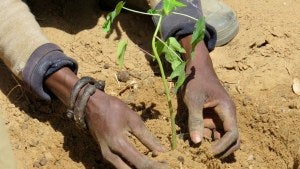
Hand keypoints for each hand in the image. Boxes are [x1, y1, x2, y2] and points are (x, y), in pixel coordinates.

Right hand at [85, 91, 166, 167]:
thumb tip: (161, 150)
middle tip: (161, 167)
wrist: (91, 104)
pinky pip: (118, 165)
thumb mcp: (132, 119)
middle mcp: (110, 153)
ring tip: (152, 165)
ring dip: (137, 168)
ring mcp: (105, 154)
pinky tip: (139, 162)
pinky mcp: (104, 153)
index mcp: (118, 144)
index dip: (154, 166)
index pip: (140, 162)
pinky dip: (129, 166)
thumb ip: (147, 137)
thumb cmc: (113, 109)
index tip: (166, 166)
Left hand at [180, 38, 239, 157]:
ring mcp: (220, 115)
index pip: (232, 134)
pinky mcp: (213, 115)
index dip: (223, 146)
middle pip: (231, 138)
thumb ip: (195, 120)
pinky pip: (213, 129)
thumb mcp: (193, 100)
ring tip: (197, 146)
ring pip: (221, 135)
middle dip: (222, 148)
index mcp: (227, 109)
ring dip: (212, 142)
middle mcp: (227, 114)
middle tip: (206, 154)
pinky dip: (206, 135)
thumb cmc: (196, 81)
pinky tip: (194, 136)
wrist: (196, 67)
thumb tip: (197, 142)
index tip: (209, 152)